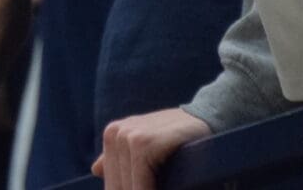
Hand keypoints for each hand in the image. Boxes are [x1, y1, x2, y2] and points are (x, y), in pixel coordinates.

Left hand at [92, 107, 209, 189]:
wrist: (207, 119)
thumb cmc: (176, 138)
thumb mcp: (144, 145)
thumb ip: (119, 158)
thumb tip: (95, 169)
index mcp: (112, 135)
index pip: (112, 184)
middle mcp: (115, 133)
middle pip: (118, 188)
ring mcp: (127, 137)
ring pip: (128, 188)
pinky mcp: (142, 143)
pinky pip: (140, 185)